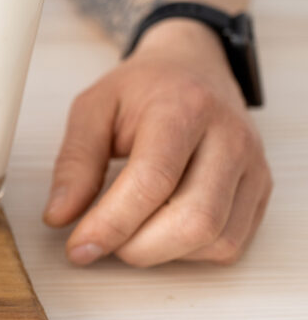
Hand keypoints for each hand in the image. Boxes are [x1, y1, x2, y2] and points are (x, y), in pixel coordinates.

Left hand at [43, 18, 271, 266]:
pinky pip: (231, 243)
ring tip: (128, 233)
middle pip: (193, 221)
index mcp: (184, 108)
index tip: (79, 247)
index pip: (152, 182)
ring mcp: (252, 165)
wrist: (194, 66)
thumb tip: (59, 216)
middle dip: (137, 248)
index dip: (111, 225)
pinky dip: (189, 253)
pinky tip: (161, 231)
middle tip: (101, 241)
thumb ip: (74, 162)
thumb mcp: (93, 108)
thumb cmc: (143, 88)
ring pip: (216, 240)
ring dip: (162, 253)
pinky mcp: (259, 189)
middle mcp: (229, 138)